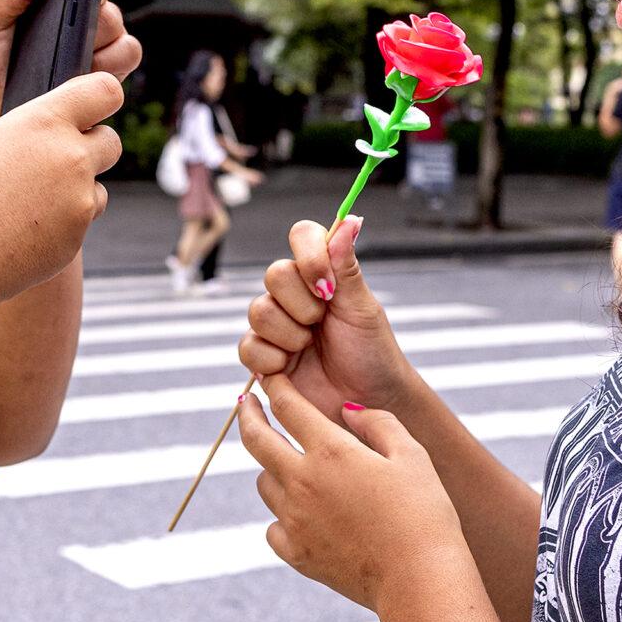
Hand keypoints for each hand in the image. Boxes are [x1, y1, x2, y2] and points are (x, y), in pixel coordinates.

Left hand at [0, 0, 141, 128]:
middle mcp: (84, 16)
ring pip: (118, 27)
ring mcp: (102, 43)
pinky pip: (128, 54)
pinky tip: (83, 73)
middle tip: (65, 25)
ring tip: (68, 56)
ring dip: (96, 41)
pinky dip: (109, 63)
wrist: (3, 112)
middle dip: (87, 10)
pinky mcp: (114, 70)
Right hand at [0, 70, 123, 310]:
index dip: (101, 97)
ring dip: (76, 192)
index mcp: (42, 122)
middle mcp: (70, 158)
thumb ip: (15, 139)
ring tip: (28, 204)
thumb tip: (29, 146)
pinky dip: (61, 225)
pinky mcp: (76, 239)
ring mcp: (78, 201)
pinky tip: (22, 232)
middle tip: (56, 162)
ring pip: (97, 189)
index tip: (91, 107)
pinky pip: (80, 223)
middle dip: (91, 148)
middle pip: (112, 142)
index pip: (104, 91)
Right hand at [237, 216, 415, 421]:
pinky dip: (273, 358)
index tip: (327, 286)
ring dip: (290, 334)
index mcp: (322, 274)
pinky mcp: (263, 358)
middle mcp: (295, 295)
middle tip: (323, 324)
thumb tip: (351, 219)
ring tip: (310, 348)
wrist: (368, 402)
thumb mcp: (363, 308)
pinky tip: (292, 367)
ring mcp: (276, 325)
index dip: (308, 256)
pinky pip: (248, 347)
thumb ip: (346, 266)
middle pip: (274, 275)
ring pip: (258, 311)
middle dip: (302, 305)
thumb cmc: (372, 353)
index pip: (301, 237)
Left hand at [237, 373, 466, 615]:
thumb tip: (346, 408)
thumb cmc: (424, 514)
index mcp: (331, 452)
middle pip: (256, 439)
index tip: (271, 378)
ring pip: (264, 484)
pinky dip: (281, 517)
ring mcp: (295, 520)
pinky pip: (273, 528)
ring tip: (285, 464)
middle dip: (248, 414)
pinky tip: (299, 514)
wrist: (419, 580)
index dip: (277, 386)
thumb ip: (377, 423)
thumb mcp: (412, 456)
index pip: (288, 406)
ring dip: (271, 468)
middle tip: (246, 403)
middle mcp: (302, 482)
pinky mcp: (296, 554)